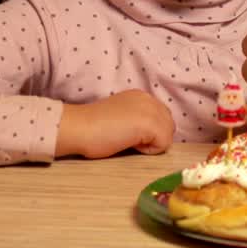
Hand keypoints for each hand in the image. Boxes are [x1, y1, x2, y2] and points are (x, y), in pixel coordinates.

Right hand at [55, 89, 174, 158]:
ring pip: (168, 134)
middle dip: (155, 137)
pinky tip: (130, 145)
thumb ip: (137, 119)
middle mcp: (149, 99)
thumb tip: (150, 134)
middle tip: (129, 140)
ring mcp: (151, 110)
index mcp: (141, 96)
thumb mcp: (121, 116)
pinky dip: (149, 150)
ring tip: (129, 141)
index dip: (150, 132)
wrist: (78, 127)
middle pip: (168, 125)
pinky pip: (164, 144)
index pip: (161, 117)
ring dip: (152, 143)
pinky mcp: (150, 124)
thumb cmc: (92, 128)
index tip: (129, 134)